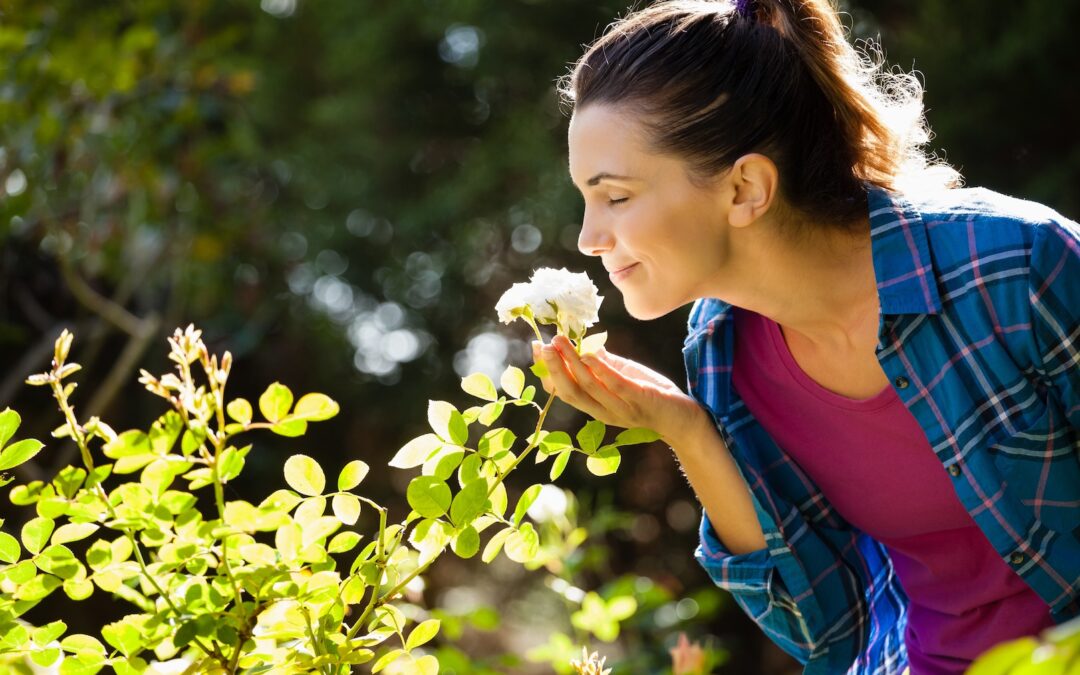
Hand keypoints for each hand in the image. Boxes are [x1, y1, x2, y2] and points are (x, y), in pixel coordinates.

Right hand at [532, 335, 705, 444]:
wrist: (684, 418)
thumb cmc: (652, 395)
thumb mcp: (624, 378)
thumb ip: (605, 366)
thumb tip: (585, 348)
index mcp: (595, 406)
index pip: (564, 391)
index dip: (548, 371)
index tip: (537, 348)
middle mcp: (603, 412)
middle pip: (570, 391)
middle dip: (554, 368)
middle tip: (543, 345)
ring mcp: (620, 409)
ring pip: (588, 387)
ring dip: (571, 364)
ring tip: (560, 342)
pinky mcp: (639, 401)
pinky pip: (615, 386)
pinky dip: (601, 371)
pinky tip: (590, 355)